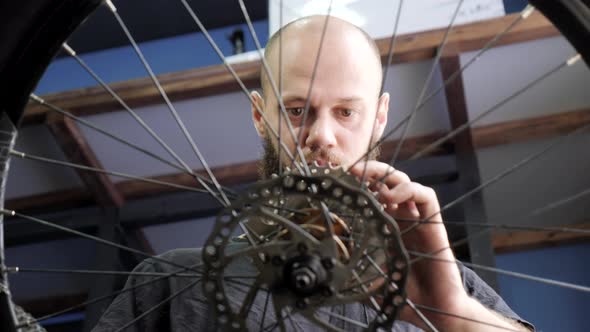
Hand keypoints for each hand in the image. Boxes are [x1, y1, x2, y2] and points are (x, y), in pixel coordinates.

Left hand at [350, 161, 525, 330]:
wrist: (436, 311)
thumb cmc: (405, 296)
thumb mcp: (370, 283)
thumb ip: (354, 277)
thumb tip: (329, 280)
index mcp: (385, 226)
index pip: (373, 194)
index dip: (358, 184)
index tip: (339, 180)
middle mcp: (401, 218)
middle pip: (388, 181)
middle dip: (371, 171)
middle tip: (352, 171)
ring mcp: (418, 219)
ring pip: (405, 182)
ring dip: (387, 177)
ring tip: (372, 185)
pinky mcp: (434, 224)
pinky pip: (426, 196)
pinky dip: (408, 189)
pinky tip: (392, 196)